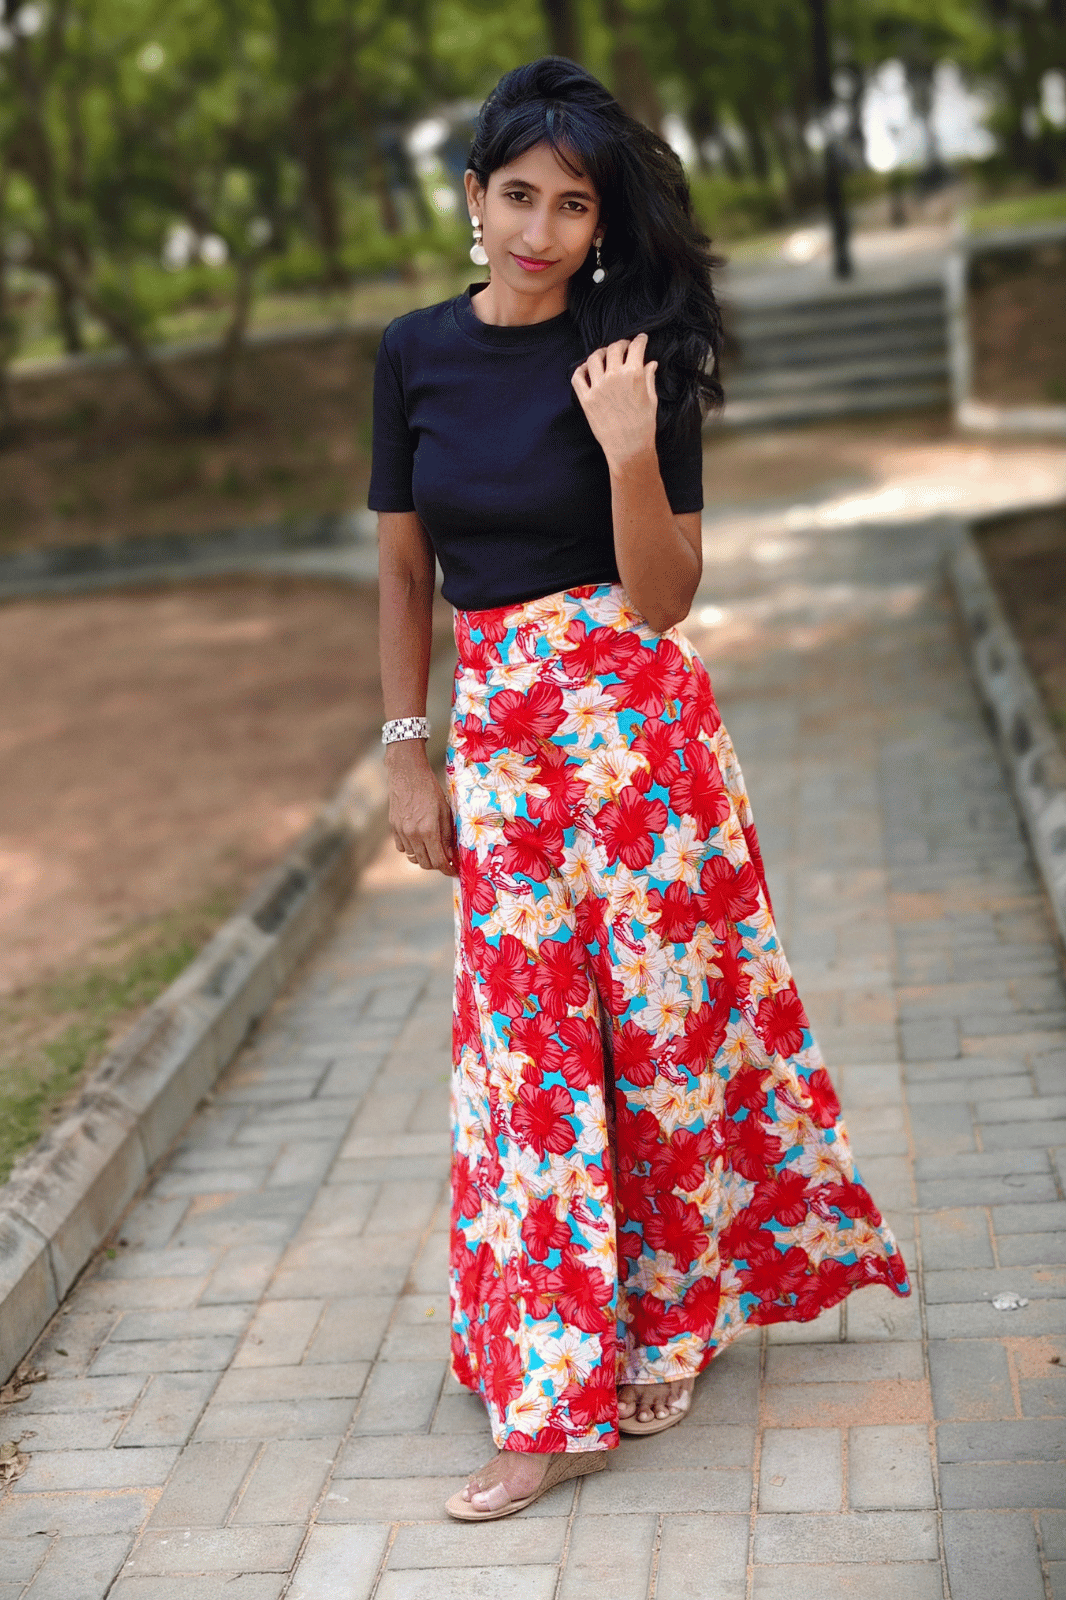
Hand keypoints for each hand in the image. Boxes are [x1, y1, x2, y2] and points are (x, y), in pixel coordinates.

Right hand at [384, 742, 457, 876]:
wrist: (407, 773)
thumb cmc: (430, 789)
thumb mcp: (445, 811)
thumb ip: (447, 835)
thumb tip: (452, 854)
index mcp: (428, 830)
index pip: (439, 861)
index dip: (448, 869)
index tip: (453, 871)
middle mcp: (413, 834)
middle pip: (425, 863)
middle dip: (437, 865)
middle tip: (446, 860)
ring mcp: (401, 832)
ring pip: (413, 857)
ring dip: (424, 857)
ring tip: (433, 850)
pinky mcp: (393, 827)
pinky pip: (402, 847)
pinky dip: (411, 849)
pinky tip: (418, 840)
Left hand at [570, 331, 657, 471]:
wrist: (628, 448)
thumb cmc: (643, 425)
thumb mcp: (651, 398)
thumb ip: (648, 377)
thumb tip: (651, 363)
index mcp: (633, 374)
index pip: (636, 347)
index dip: (639, 340)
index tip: (641, 339)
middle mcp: (614, 376)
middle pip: (614, 348)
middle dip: (621, 344)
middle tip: (624, 347)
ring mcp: (597, 387)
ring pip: (594, 358)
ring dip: (600, 353)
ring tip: (604, 355)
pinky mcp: (586, 399)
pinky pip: (578, 377)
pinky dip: (581, 369)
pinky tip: (587, 369)